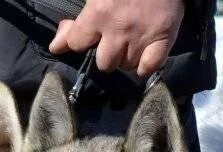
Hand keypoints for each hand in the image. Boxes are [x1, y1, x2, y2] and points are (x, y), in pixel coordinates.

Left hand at [49, 0, 183, 77]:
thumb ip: (75, 18)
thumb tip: (58, 44)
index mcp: (99, 13)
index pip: (76, 43)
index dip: (77, 41)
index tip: (80, 40)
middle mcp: (119, 30)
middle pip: (105, 64)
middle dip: (104, 55)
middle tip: (109, 43)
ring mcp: (142, 37)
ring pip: (126, 66)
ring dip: (124, 59)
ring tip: (127, 45)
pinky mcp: (164, 39)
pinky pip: (150, 67)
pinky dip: (144, 66)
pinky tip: (142, 58)